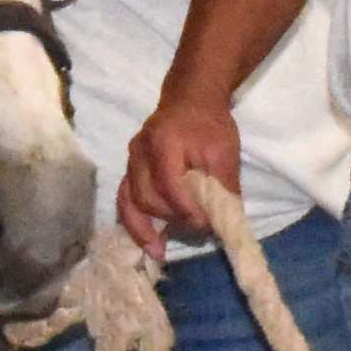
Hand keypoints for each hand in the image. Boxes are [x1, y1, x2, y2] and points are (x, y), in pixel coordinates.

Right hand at [118, 101, 244, 261]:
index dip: (184, 209)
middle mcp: (140, 152)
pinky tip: (148, 240)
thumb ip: (224, 186)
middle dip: (170, 219)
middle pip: (147, 196)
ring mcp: (131, 160)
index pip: (169, 184)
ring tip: (158, 251)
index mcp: (164, 143)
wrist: (190, 99)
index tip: (205, 225)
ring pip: (130, 201)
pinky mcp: (130, 169)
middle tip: (196, 231)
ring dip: (144, 228)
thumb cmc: (209, 124)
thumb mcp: (225, 152)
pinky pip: (124, 199)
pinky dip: (134, 222)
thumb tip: (225, 223)